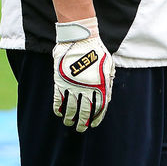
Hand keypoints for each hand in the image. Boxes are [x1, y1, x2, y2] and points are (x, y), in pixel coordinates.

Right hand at [53, 17, 114, 131]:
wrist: (80, 37)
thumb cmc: (96, 49)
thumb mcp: (108, 63)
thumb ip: (108, 80)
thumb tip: (106, 97)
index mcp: (101, 84)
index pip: (100, 107)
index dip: (97, 117)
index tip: (93, 124)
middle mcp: (87, 87)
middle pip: (85, 111)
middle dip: (83, 122)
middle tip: (81, 128)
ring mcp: (73, 85)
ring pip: (70, 109)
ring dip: (70, 118)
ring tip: (69, 122)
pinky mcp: (61, 81)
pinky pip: (58, 100)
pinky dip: (58, 108)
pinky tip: (59, 112)